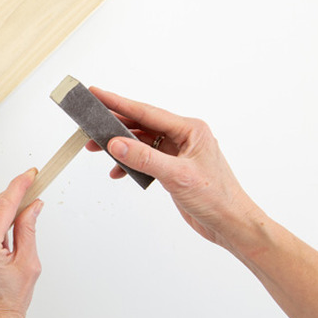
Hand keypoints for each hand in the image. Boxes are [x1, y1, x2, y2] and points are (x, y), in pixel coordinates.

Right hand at [87, 87, 262, 253]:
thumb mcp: (177, 175)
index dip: (118, 103)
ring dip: (119, 147)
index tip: (96, 93)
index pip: (146, 112)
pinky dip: (129, 164)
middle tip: (87, 123)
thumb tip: (116, 143)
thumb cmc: (216, 198)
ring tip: (95, 148)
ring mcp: (177, 153)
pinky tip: (118, 172)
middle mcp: (183, 137)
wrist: (230, 224)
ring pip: (140, 142)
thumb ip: (144, 158)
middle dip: (113, 126)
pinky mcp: (172, 169)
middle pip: (140, 125)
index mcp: (189, 130)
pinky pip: (144, 159)